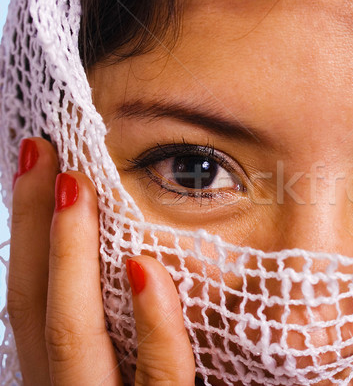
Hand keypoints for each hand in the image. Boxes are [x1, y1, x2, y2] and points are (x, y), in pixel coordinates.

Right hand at [7, 137, 195, 384]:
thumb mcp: (134, 364)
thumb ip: (130, 326)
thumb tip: (137, 255)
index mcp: (66, 375)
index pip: (34, 299)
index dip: (30, 230)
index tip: (38, 164)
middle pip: (38, 305)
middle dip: (36, 224)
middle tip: (44, 151)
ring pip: (75, 333)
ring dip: (71, 256)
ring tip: (75, 188)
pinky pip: (160, 372)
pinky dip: (152, 323)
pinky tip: (144, 268)